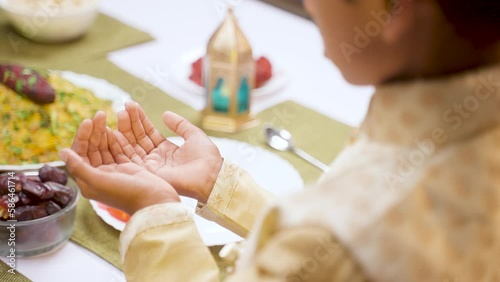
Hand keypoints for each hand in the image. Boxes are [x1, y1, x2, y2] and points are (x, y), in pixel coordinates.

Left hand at [59, 111, 179, 214]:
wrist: (154, 201)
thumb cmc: (127, 193)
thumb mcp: (99, 181)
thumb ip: (79, 167)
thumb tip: (62, 152)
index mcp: (89, 181)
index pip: (79, 154)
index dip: (82, 137)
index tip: (88, 121)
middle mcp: (99, 176)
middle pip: (92, 149)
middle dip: (94, 131)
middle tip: (100, 114)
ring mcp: (114, 171)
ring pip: (104, 148)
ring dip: (103, 133)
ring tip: (105, 118)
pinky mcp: (127, 167)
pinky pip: (117, 150)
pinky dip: (114, 140)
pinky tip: (113, 129)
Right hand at [114, 102, 222, 202]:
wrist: (211, 175)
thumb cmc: (206, 157)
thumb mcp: (194, 135)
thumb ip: (179, 124)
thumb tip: (165, 114)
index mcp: (167, 150)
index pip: (149, 132)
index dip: (140, 119)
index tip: (131, 105)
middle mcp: (156, 158)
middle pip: (138, 138)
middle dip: (130, 122)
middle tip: (124, 107)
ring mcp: (151, 166)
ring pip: (132, 146)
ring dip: (125, 130)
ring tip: (120, 113)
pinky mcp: (148, 173)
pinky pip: (131, 158)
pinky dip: (123, 145)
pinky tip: (116, 132)